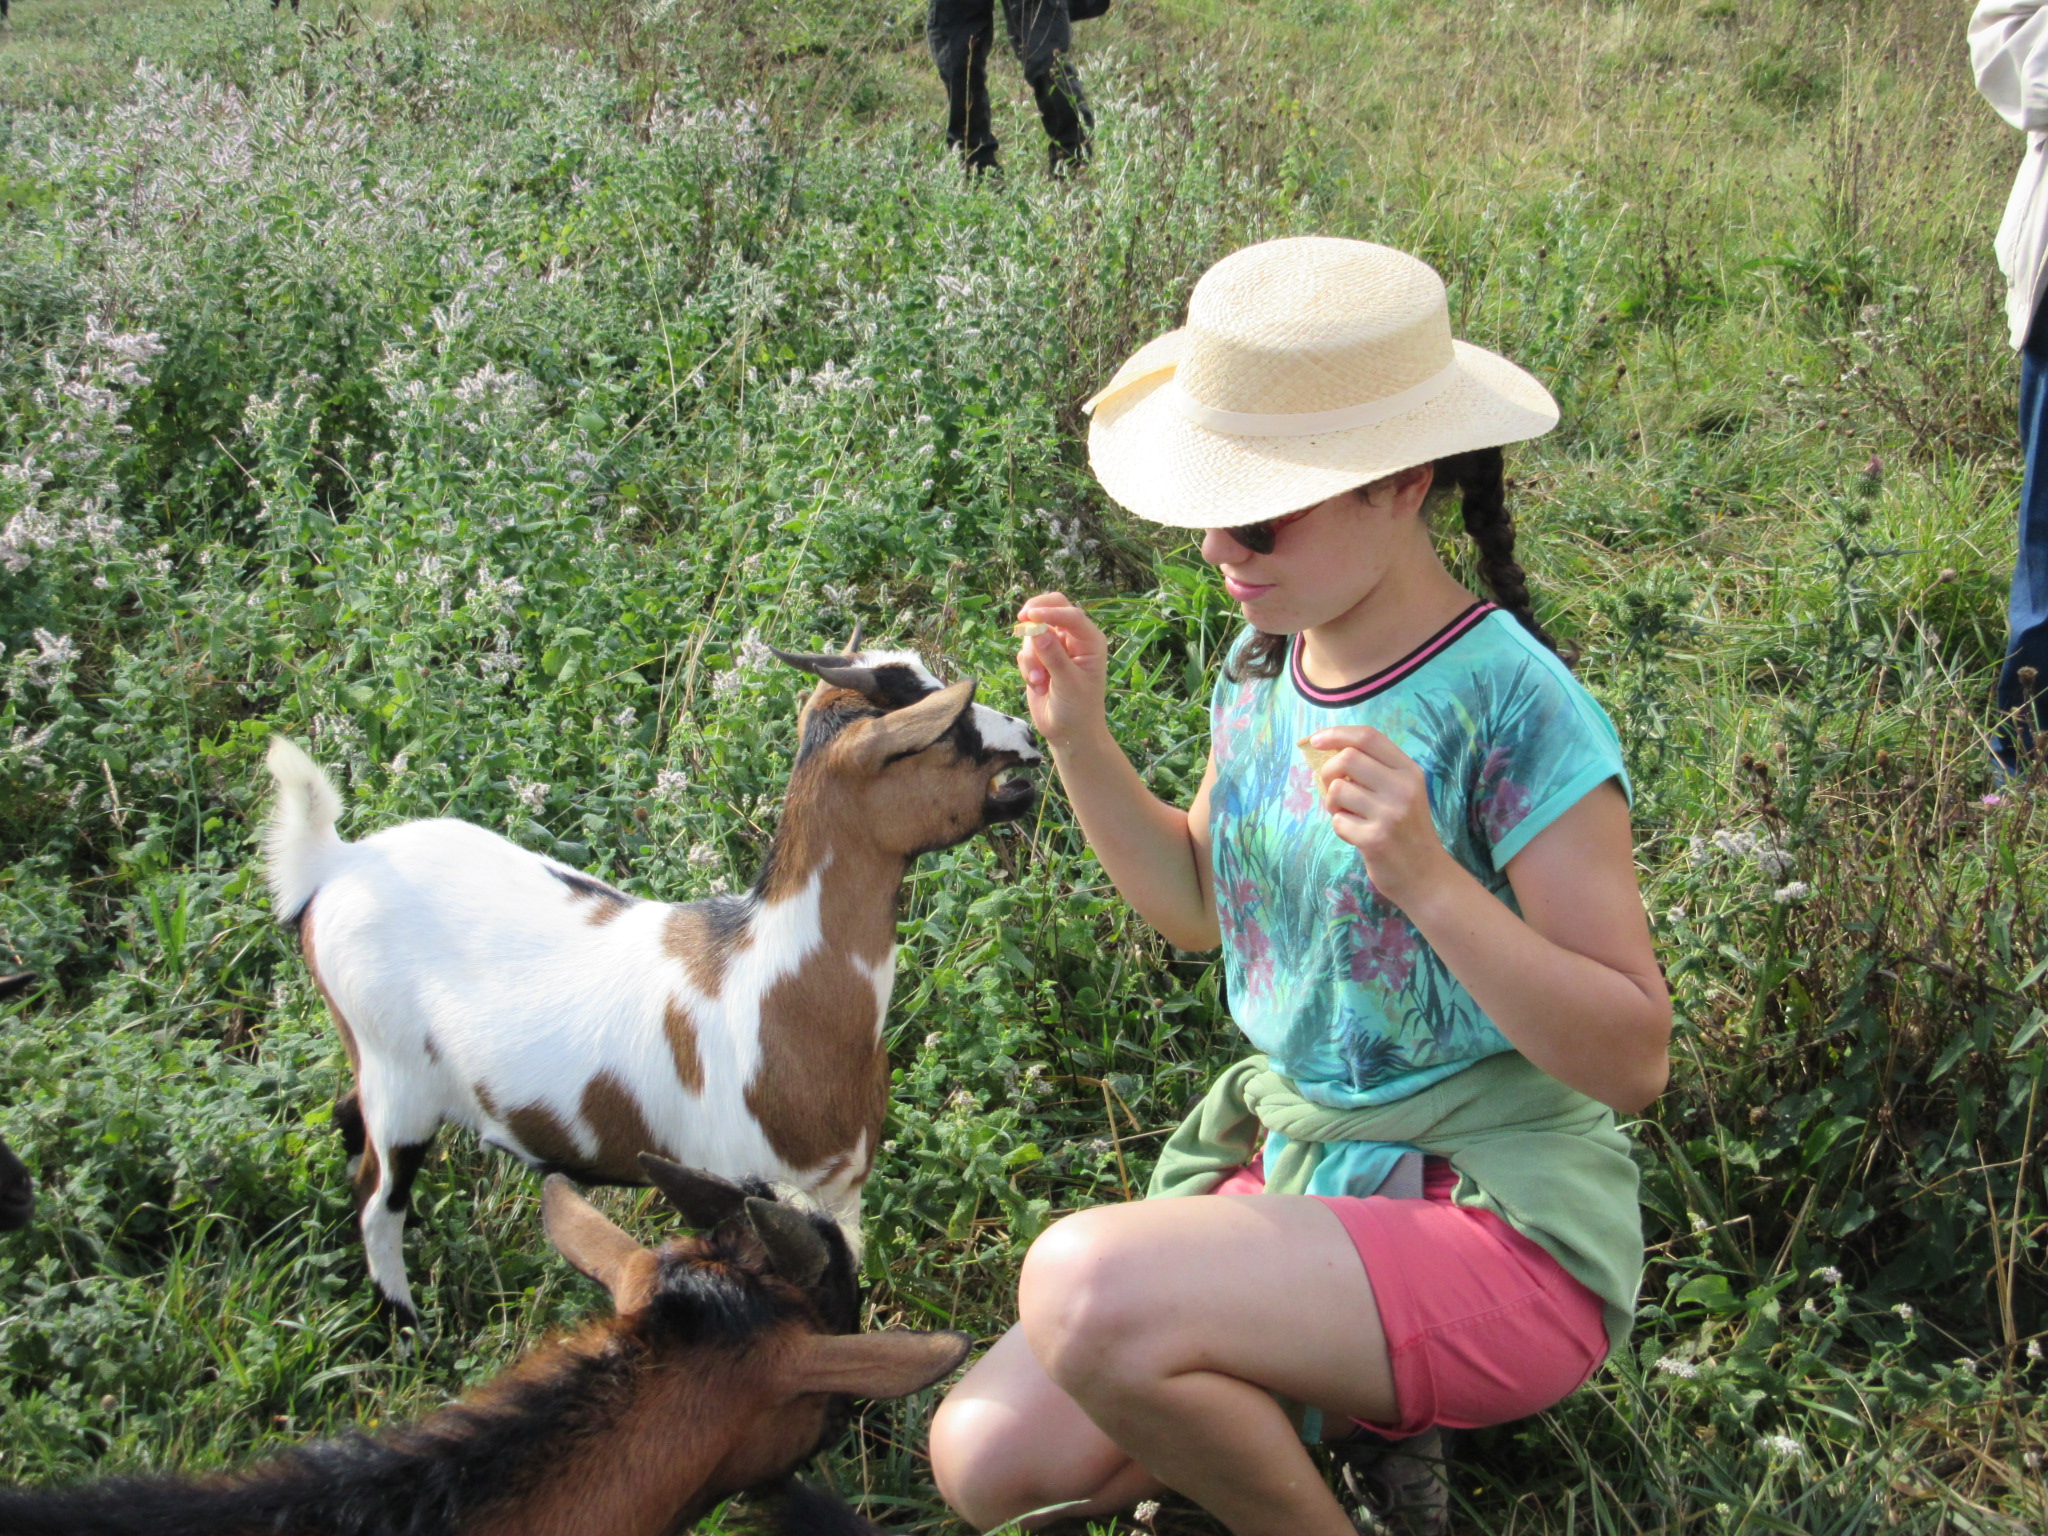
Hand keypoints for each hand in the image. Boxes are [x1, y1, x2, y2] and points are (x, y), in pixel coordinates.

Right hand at [1014, 593, 1108, 752]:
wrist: (1069, 734)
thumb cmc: (1078, 709)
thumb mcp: (1068, 683)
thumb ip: (1053, 656)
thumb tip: (1036, 629)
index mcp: (1090, 641)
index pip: (1071, 615)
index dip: (1050, 612)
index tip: (1029, 617)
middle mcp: (1074, 640)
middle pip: (1053, 607)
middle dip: (1036, 613)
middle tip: (1022, 619)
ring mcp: (1056, 648)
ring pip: (1034, 633)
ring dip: (1031, 657)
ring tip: (1039, 681)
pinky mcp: (1040, 659)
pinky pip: (1025, 651)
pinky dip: (1026, 667)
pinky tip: (1037, 685)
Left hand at [1309, 726, 1455, 909]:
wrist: (1425, 875)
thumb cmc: (1406, 830)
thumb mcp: (1402, 792)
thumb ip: (1375, 770)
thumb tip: (1330, 751)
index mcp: (1409, 771)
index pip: (1369, 737)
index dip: (1338, 734)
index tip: (1317, 740)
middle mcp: (1403, 788)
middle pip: (1348, 758)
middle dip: (1329, 771)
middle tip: (1334, 789)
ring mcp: (1390, 814)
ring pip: (1338, 789)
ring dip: (1332, 803)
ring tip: (1347, 815)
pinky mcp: (1375, 839)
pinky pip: (1338, 821)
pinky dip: (1340, 827)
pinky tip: (1356, 834)